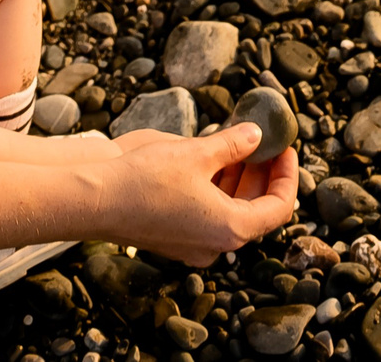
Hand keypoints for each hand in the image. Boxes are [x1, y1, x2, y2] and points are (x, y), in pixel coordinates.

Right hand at [90, 122, 298, 264]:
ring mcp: (192, 246)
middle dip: (261, 174)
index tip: (284, 147)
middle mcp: (215, 245)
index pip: (279, 207)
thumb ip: (233, 144)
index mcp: (231, 229)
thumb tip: (256, 135)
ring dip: (237, 180)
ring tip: (236, 144)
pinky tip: (208, 160)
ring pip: (229, 212)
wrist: (93, 199)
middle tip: (263, 141)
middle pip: (255, 210)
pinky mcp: (172, 238)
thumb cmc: (144, 178)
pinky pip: (206, 215)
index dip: (286, 175)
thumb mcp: (196, 153)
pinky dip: (214, 189)